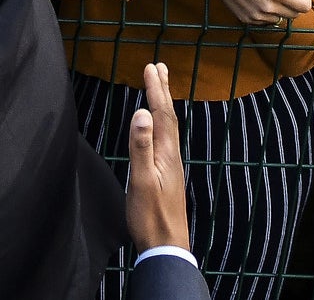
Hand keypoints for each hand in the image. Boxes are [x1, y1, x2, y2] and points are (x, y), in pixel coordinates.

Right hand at [125, 62, 190, 252]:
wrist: (167, 246)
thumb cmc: (150, 216)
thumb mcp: (142, 180)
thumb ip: (141, 147)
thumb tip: (141, 112)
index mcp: (166, 153)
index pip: (162, 114)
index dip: (156, 90)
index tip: (150, 67)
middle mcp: (172, 156)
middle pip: (169, 117)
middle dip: (162, 91)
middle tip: (159, 67)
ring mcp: (172, 166)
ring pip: (169, 128)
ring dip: (163, 105)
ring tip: (159, 90)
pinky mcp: (168, 175)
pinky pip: (166, 139)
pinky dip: (161, 124)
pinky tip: (158, 130)